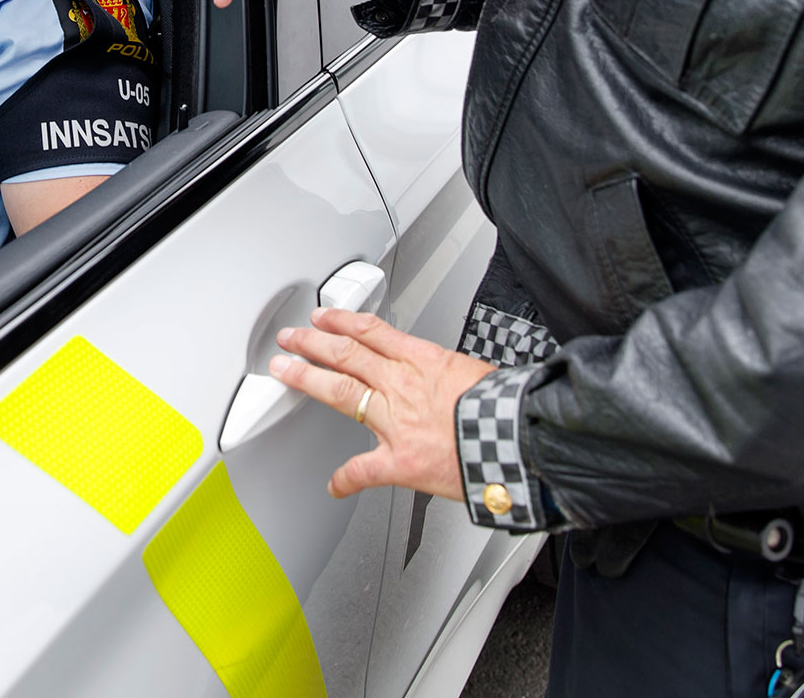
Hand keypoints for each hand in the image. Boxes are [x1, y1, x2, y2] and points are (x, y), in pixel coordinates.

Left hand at [270, 307, 495, 500]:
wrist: (518, 439)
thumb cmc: (504, 409)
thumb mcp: (474, 373)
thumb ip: (448, 374)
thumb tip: (444, 379)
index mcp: (424, 361)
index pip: (372, 332)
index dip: (342, 322)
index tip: (324, 318)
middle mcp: (403, 385)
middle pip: (346, 354)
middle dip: (312, 343)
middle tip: (290, 338)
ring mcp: (396, 422)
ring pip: (341, 392)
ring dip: (307, 380)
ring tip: (286, 372)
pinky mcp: (400, 461)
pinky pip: (363, 470)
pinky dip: (345, 480)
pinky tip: (333, 485)